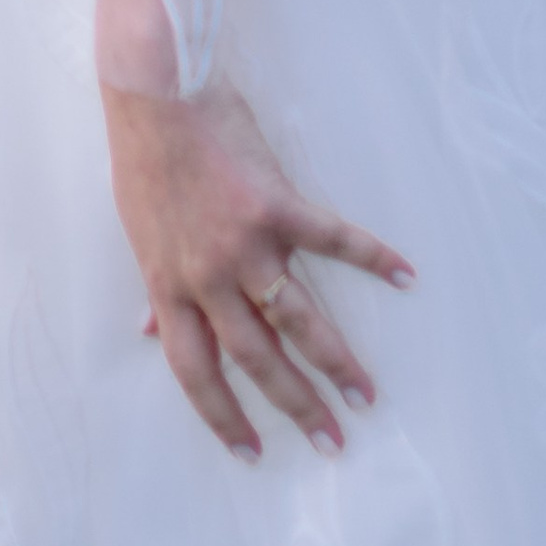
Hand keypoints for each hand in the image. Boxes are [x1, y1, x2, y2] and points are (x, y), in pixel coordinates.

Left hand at [103, 77, 411, 462]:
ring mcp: (244, 242)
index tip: (251, 453)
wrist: (153, 93)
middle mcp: (207, 275)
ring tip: (367, 394)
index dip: (221, 417)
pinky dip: (372, 257)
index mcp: (169, 284)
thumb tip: (148, 330)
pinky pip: (333, 240)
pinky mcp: (276, 204)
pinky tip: (405, 277)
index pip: (194, 372)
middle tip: (333, 442)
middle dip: (296, 406)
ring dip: (335, 362)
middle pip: (256, 360)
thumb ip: (156, 285)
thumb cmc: (144, 159)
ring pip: (297, 320)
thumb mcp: (139, 232)